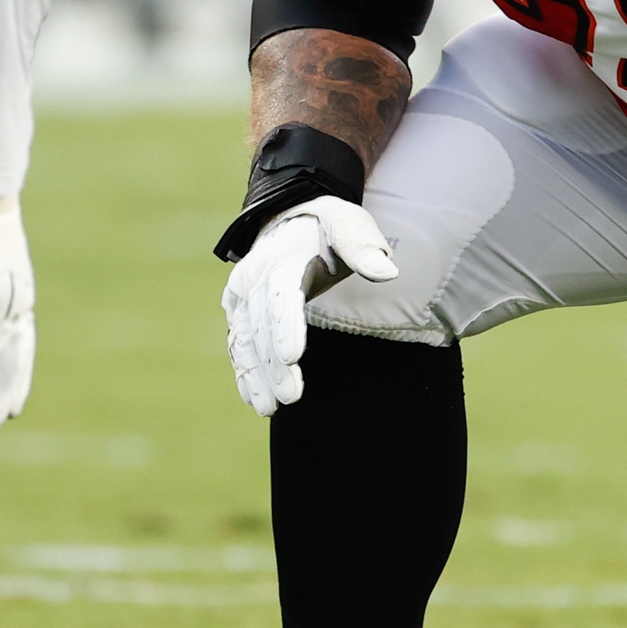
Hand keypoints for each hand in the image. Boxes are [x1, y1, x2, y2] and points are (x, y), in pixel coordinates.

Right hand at [220, 198, 396, 416]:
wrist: (291, 219)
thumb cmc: (328, 226)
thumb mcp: (349, 224)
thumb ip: (364, 247)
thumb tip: (389, 272)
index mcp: (282, 257)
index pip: (281, 293)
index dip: (285, 326)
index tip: (292, 357)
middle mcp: (255, 276)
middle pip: (262, 324)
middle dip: (273, 362)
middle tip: (290, 395)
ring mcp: (242, 295)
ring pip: (246, 339)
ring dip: (256, 375)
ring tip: (269, 408)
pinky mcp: (237, 309)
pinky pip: (239, 344)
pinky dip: (244, 372)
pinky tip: (253, 400)